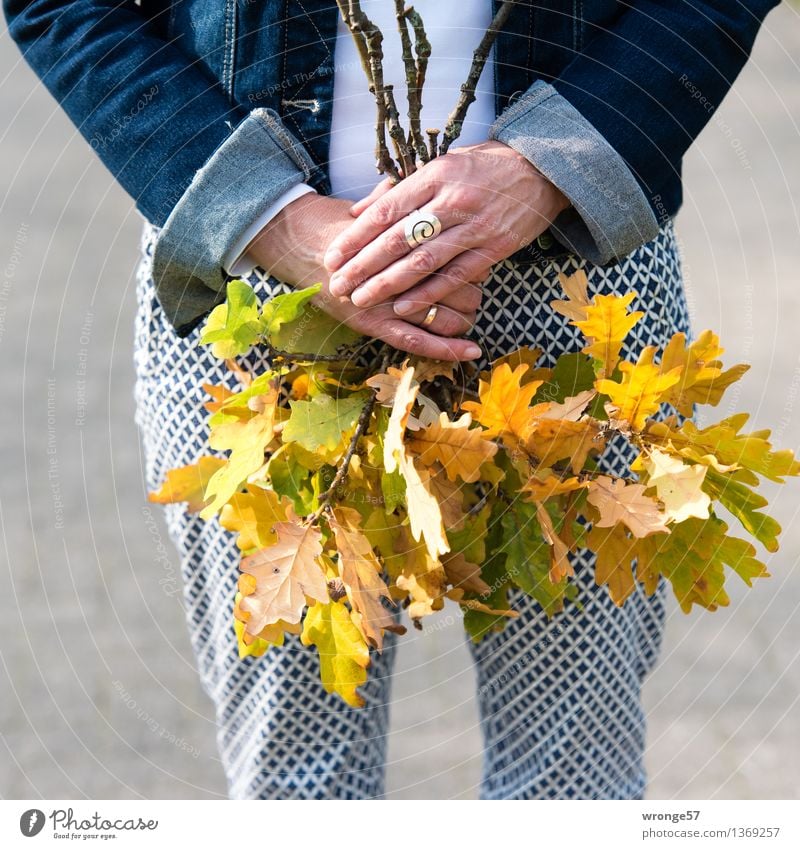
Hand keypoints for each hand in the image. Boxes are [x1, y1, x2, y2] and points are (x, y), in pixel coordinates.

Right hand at [246, 193, 483, 360]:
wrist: (302, 248)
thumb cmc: (340, 228)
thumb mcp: (372, 206)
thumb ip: (396, 196)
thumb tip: (413, 181)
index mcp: (410, 243)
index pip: (460, 255)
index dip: (474, 261)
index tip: (477, 261)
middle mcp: (403, 273)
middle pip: (460, 287)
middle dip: (472, 293)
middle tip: (474, 290)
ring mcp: (390, 302)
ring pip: (446, 316)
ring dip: (463, 319)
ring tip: (468, 317)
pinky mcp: (377, 325)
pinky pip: (419, 341)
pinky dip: (448, 349)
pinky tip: (473, 351)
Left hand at [322, 140, 569, 315]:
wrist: (541, 170)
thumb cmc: (483, 168)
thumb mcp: (440, 165)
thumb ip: (400, 190)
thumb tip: (357, 211)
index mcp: (435, 175)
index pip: (386, 211)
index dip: (356, 237)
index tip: (332, 256)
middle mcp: (453, 200)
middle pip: (398, 239)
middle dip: (363, 266)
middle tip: (338, 285)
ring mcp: (475, 226)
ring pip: (423, 261)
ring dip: (388, 284)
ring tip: (361, 299)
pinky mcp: (494, 248)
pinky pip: (455, 276)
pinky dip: (428, 293)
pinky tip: (403, 306)